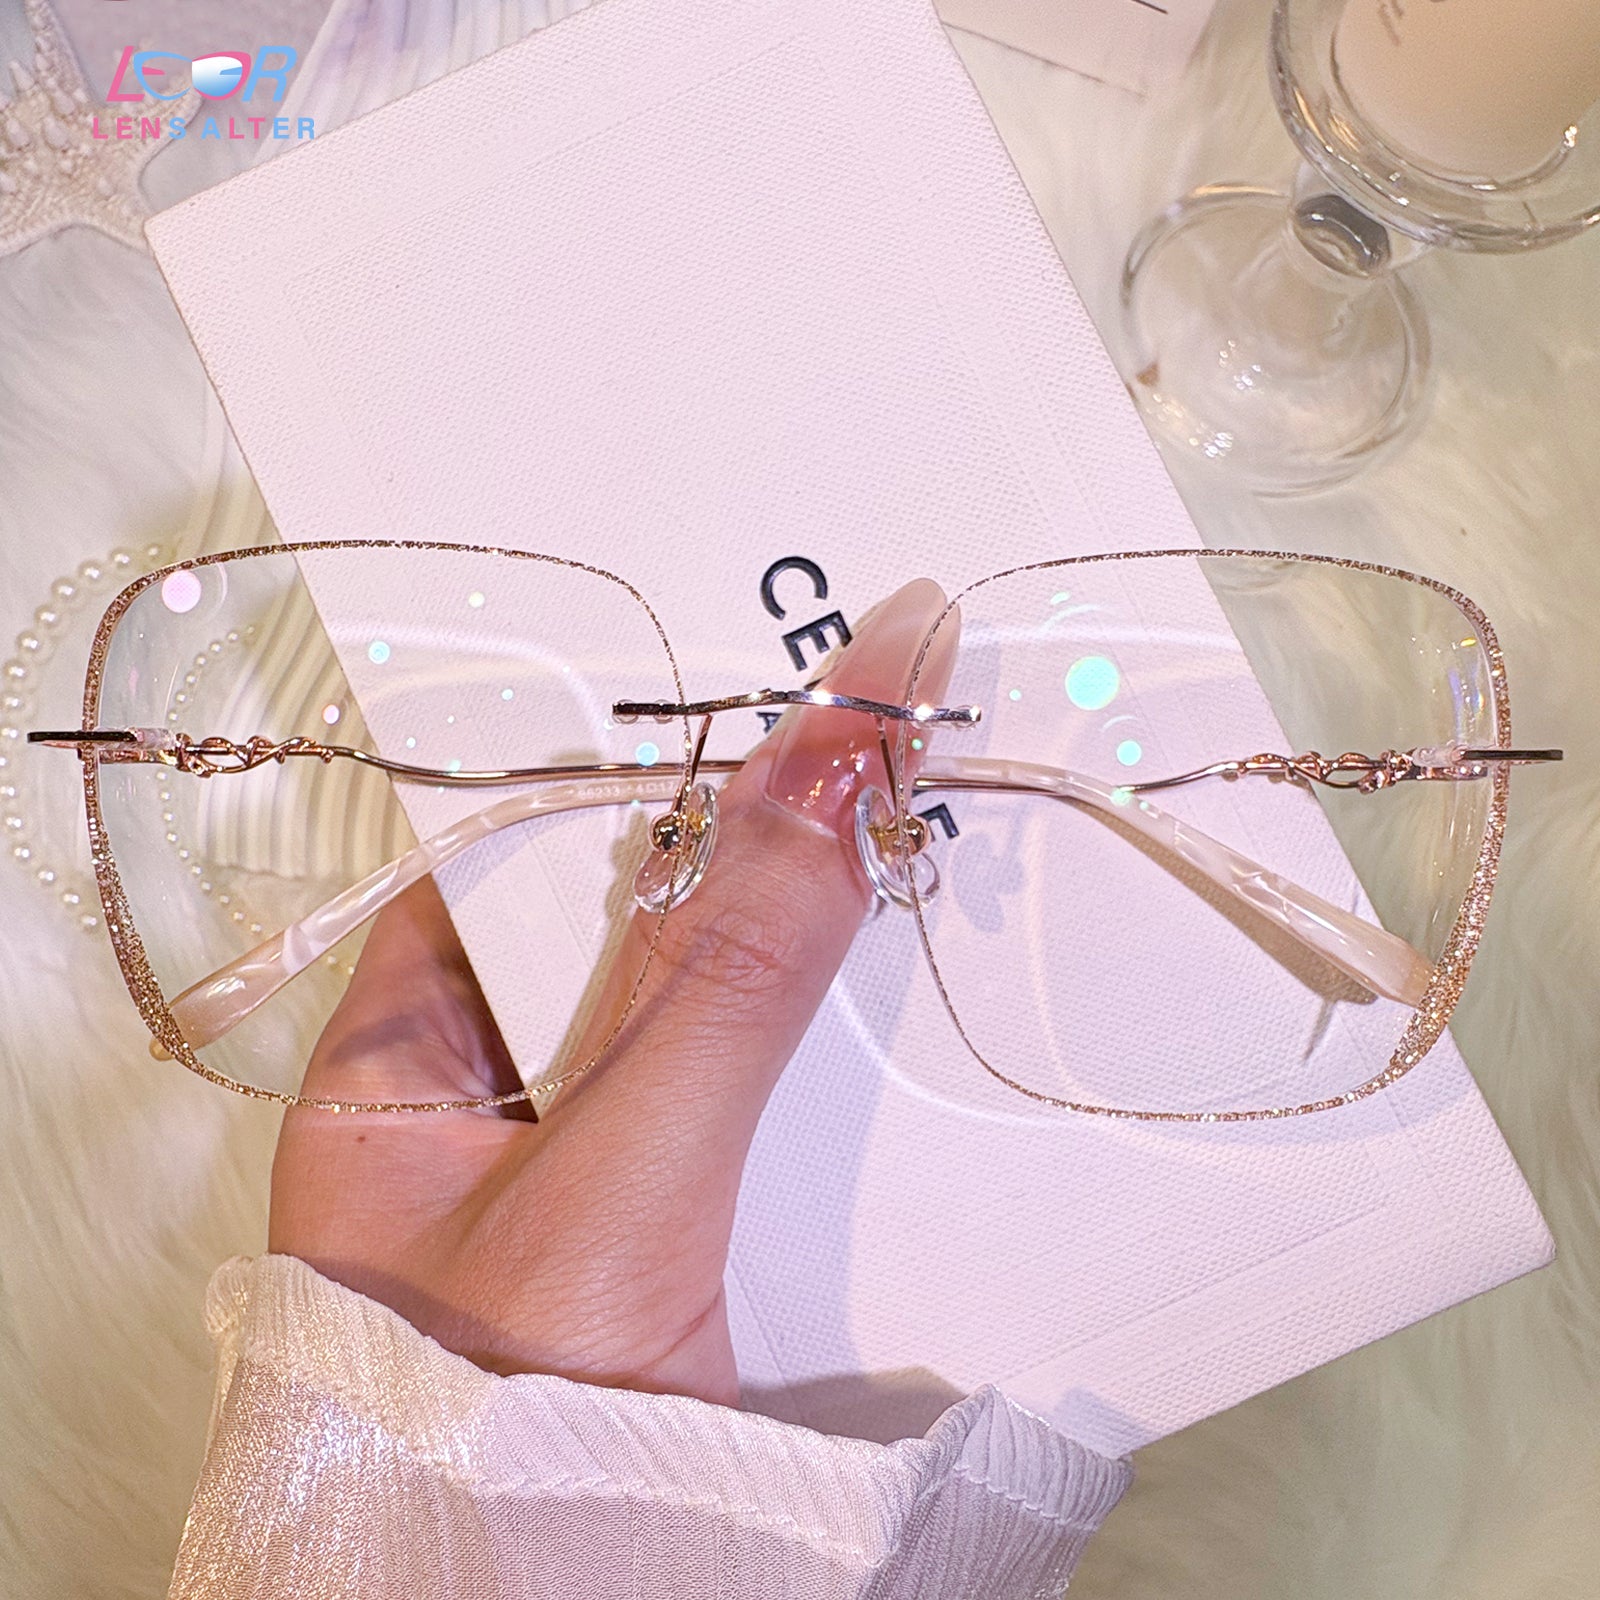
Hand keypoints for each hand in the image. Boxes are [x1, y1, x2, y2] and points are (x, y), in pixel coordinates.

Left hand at [269, 579, 954, 1407]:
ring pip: (723, 1003)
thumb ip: (727, 975)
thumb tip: (827, 752)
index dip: (646, 753)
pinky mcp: (690, 1223)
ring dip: (822, 941)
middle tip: (892, 718)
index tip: (770, 668)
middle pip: (640, 914)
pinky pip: (772, 1095)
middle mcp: (494, 1093)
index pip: (523, 844)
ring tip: (935, 815)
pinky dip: (847, 1048)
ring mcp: (599, 1157)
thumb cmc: (503, 1426)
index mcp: (403, 1054)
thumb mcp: (620, 1176)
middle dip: (765, 838)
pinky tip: (931, 983)